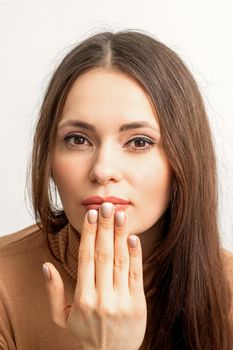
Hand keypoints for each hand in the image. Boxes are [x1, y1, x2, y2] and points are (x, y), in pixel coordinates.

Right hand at [43, 202, 146, 349]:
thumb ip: (54, 292)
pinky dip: (135, 254)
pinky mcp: (138, 304)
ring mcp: (121, 301)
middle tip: (107, 206)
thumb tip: (46, 266)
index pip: (86, 258)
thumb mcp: (62, 317)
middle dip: (105, 227)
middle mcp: (102, 298)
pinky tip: (132, 238)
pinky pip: (136, 274)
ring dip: (120, 235)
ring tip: (120, 215)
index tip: (91, 215)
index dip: (89, 234)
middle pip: (103, 254)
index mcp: (83, 298)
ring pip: (120, 261)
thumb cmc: (85, 333)